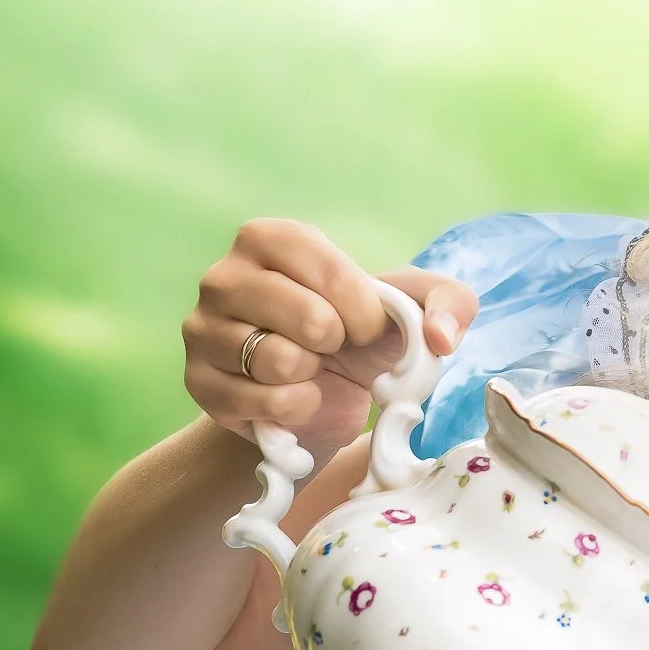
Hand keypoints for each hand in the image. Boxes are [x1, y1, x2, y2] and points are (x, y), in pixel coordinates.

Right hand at [183, 218, 477, 457]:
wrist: (318, 400)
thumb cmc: (361, 341)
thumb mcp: (412, 312)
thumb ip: (450, 302)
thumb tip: (440, 339)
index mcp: (271, 239)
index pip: (328, 270)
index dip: (363, 310)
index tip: (364, 325)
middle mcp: (224, 275)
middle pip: (307, 318)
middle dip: (339, 345)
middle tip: (332, 349)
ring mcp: (202, 328)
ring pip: (277, 362)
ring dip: (314, 378)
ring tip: (309, 371)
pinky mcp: (198, 381)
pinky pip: (262, 402)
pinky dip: (295, 410)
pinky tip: (294, 399)